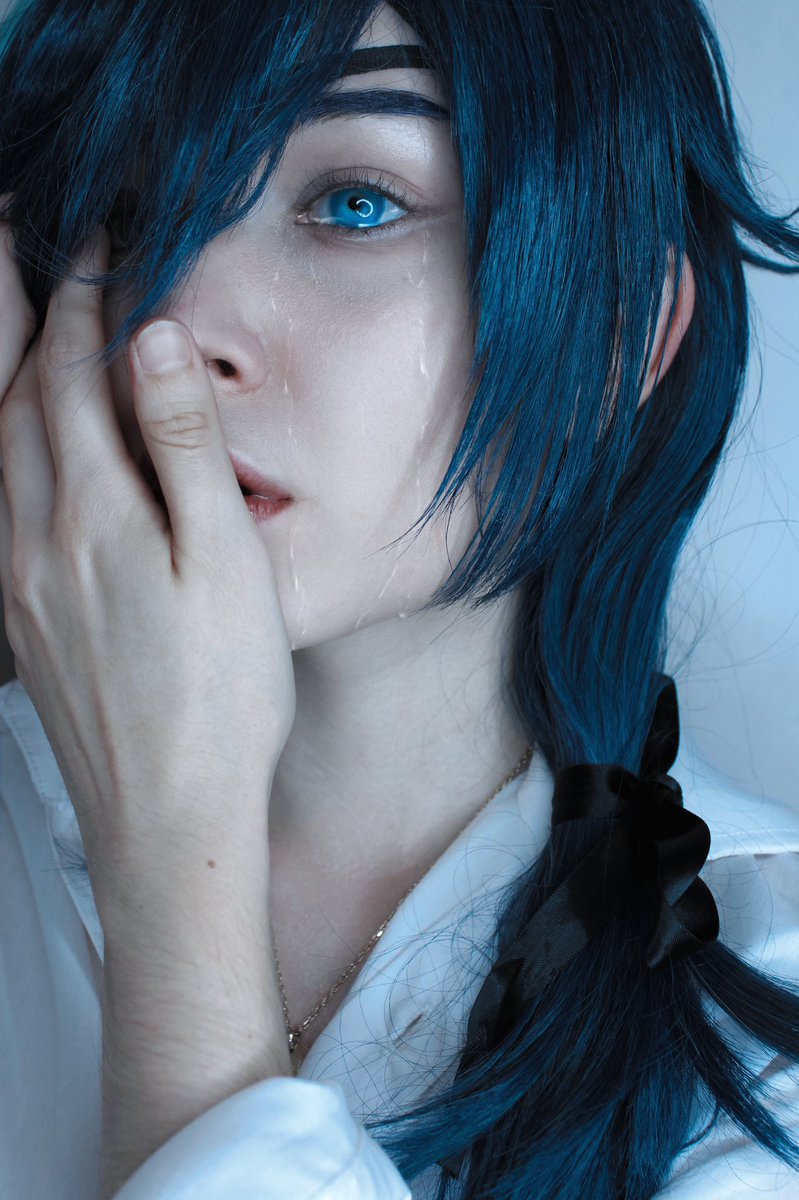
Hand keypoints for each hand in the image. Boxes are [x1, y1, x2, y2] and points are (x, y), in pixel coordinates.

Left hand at [0, 219, 296, 913]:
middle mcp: (38, 538)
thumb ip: (185, 448)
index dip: (82, 298)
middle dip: (13, 310)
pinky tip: (9, 449)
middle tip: (6, 234)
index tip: (91, 236)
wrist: (169, 819)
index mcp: (95, 514)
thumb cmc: (220, 696)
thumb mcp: (225, 564)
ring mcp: (21, 582)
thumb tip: (154, 343)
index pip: (76, 375)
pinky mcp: (21, 622)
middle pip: (13, 397)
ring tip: (5, 321)